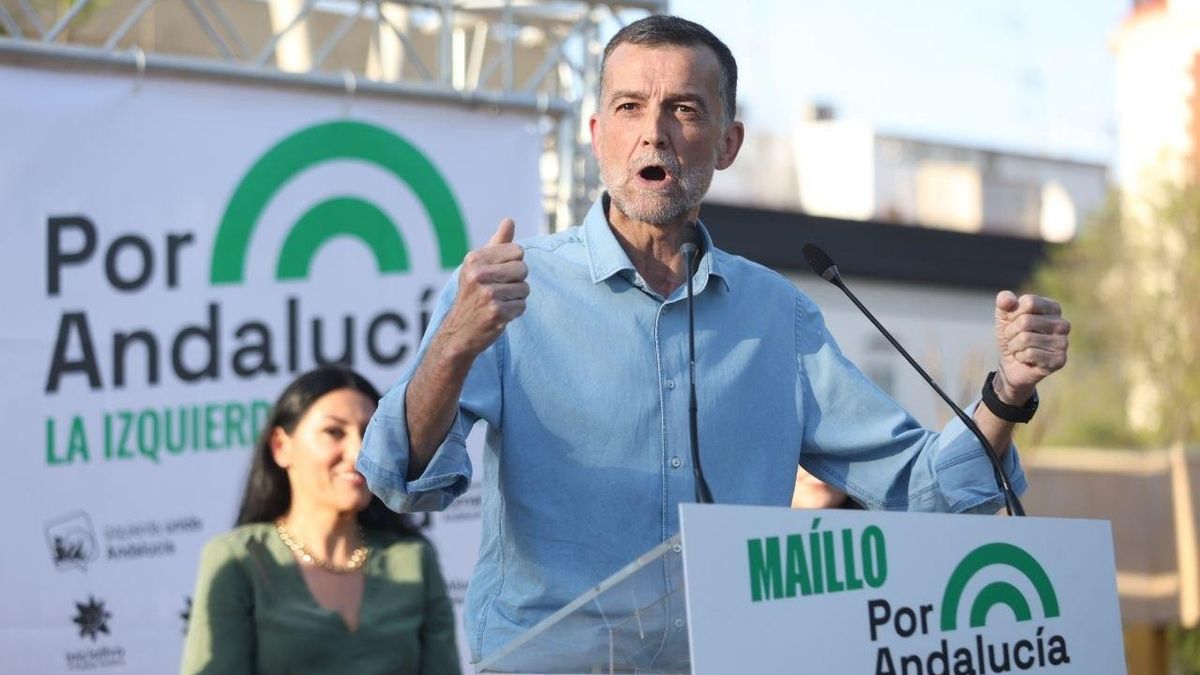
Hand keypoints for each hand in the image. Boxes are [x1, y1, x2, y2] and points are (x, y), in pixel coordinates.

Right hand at [438, 218, 528, 357]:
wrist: (458, 332)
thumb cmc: (472, 295)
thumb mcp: (478, 266)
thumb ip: (497, 244)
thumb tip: (509, 220)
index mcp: (474, 259)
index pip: (517, 251)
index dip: (513, 264)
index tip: (498, 275)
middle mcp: (479, 274)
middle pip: (523, 269)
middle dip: (517, 281)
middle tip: (499, 291)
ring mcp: (488, 294)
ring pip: (525, 289)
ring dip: (516, 298)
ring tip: (498, 303)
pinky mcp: (496, 312)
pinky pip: (522, 306)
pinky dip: (514, 312)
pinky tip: (499, 315)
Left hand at [993, 291, 1069, 403]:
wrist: (1011, 363)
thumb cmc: (1012, 335)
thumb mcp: (1004, 316)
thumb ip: (1004, 302)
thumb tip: (1007, 299)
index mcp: (1053, 308)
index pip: (1029, 302)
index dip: (1013, 313)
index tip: (1013, 321)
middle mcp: (1062, 324)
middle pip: (1025, 321)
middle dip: (1011, 332)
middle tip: (1015, 339)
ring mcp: (1063, 342)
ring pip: (1025, 339)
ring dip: (1014, 346)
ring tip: (1020, 349)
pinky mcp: (1059, 360)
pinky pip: (1030, 354)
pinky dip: (1021, 357)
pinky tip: (1026, 359)